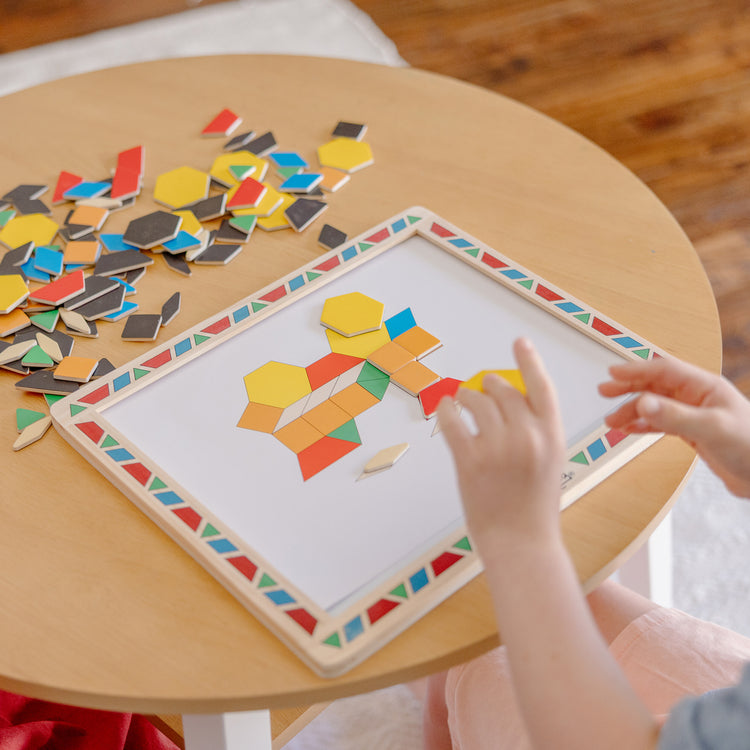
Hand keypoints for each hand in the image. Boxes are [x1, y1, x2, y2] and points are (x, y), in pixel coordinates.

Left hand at [437, 338, 565, 557]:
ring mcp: (498, 448)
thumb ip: (536, 430)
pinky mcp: (470, 461)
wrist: (522, 543)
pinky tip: (445, 407)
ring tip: (463, 400)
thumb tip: (509, 400)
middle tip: (482, 388)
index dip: (530, 361)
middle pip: (503, 391)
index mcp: (552, 436)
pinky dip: (447, 409)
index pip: (542, 388)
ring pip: (476, 400)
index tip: (519, 341)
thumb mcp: (550, 462)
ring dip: (467, 395)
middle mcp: (527, 437)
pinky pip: (453, 421)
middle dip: (490, 385)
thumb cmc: (535, 505)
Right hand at [599, 356, 749, 497]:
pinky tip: (630, 430)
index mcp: (705, 387)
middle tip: (605, 391)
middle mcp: (698, 397)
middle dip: (629, 388)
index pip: (664, 370)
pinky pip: (661, 424)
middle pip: (655, 385)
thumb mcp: (711, 428)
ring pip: (655, 406)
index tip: (613, 372)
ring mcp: (694, 415)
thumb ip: (675, 416)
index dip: (637, 370)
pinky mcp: (693, 433)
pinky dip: (643, 426)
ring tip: (612, 421)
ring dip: (632, 411)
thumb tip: (642, 403)